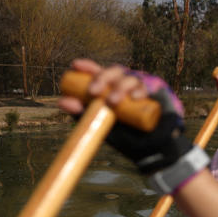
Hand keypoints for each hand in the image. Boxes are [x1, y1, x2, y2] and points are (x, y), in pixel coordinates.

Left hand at [62, 59, 186, 173]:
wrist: (150, 150)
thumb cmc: (124, 137)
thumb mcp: (100, 126)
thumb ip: (82, 114)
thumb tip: (62, 101)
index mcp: (111, 90)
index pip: (99, 72)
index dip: (88, 66)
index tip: (76, 66)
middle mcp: (126, 86)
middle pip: (114, 71)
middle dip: (103, 78)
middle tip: (94, 92)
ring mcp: (140, 90)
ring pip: (130, 78)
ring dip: (120, 87)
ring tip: (113, 102)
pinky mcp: (155, 95)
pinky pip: (146, 88)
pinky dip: (139, 91)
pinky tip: (135, 97)